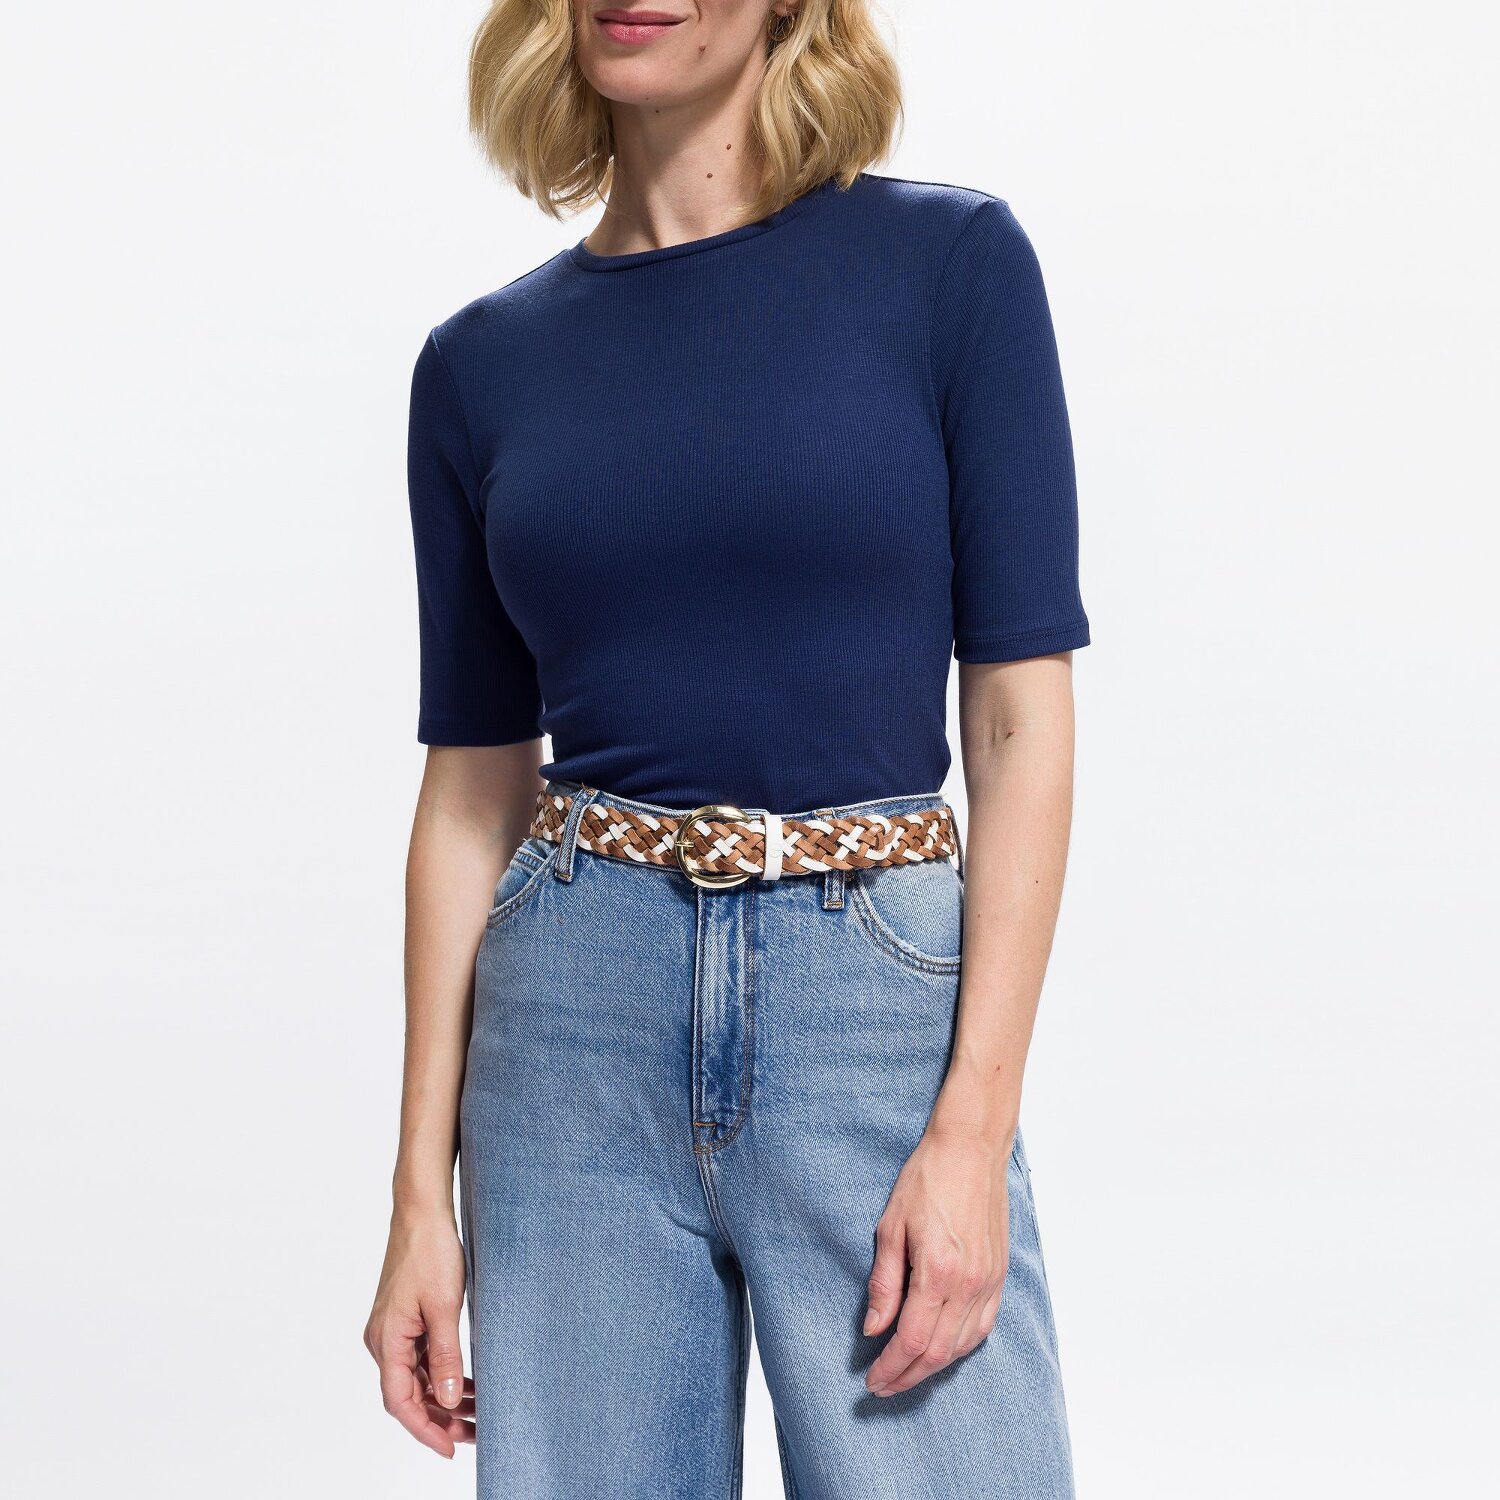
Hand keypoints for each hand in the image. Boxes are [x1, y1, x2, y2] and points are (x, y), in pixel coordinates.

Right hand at [363, 1209, 473, 1456]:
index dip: (425, 1430)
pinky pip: (421, 1358)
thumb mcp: (444, 1307)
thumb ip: (445, 1355)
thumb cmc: (430, 1252)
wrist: (422, 1211)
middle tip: (474, 1433)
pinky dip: (441, 1373)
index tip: (451, 1449)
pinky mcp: (405, 1319)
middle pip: (409, 1394)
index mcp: (387, 1340)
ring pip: (416, 1378)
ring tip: (477, 1412)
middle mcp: (384, 1340)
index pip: (401, 1402)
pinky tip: (465, 1382)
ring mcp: (393, 1330)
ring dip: (443, 1397)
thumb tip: (445, 1400)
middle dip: (439, 1418)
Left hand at [863, 1125, 1010, 1397]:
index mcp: (938, 1272)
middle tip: (882, 1386)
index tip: (871, 1380)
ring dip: (933, 1367)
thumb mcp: (890, 1227)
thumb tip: (874, 1329)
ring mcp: (989, 1282)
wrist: (971, 1149)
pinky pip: (983, 1327)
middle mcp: (969, 1284)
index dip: (891, 1367)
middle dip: (908, 1376)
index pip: (912, 1340)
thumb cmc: (927, 1179)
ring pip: (963, 1346)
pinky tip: (942, 1349)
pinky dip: (960, 1347)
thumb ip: (884, 1283)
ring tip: (906, 1373)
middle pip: (939, 1352)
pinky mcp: (1000, 1275)